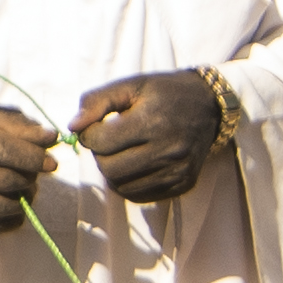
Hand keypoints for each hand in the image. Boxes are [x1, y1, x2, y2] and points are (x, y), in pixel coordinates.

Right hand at [0, 105, 52, 239]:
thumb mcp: (1, 119)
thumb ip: (26, 129)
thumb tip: (52, 138)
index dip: (30, 158)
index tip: (52, 164)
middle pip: (0, 180)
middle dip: (27, 180)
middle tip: (35, 176)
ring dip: (21, 203)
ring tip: (26, 191)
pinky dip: (10, 220)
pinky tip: (15, 206)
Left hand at [69, 67, 230, 207]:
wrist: (209, 106)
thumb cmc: (164, 93)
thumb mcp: (130, 85)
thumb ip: (96, 101)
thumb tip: (73, 127)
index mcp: (152, 121)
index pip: (100, 142)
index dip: (90, 134)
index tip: (98, 125)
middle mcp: (168, 150)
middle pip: (109, 168)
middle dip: (100, 155)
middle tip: (110, 140)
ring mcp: (177, 171)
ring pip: (121, 186)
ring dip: (113, 171)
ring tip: (124, 151)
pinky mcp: (182, 185)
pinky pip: (139, 196)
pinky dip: (129, 183)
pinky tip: (136, 163)